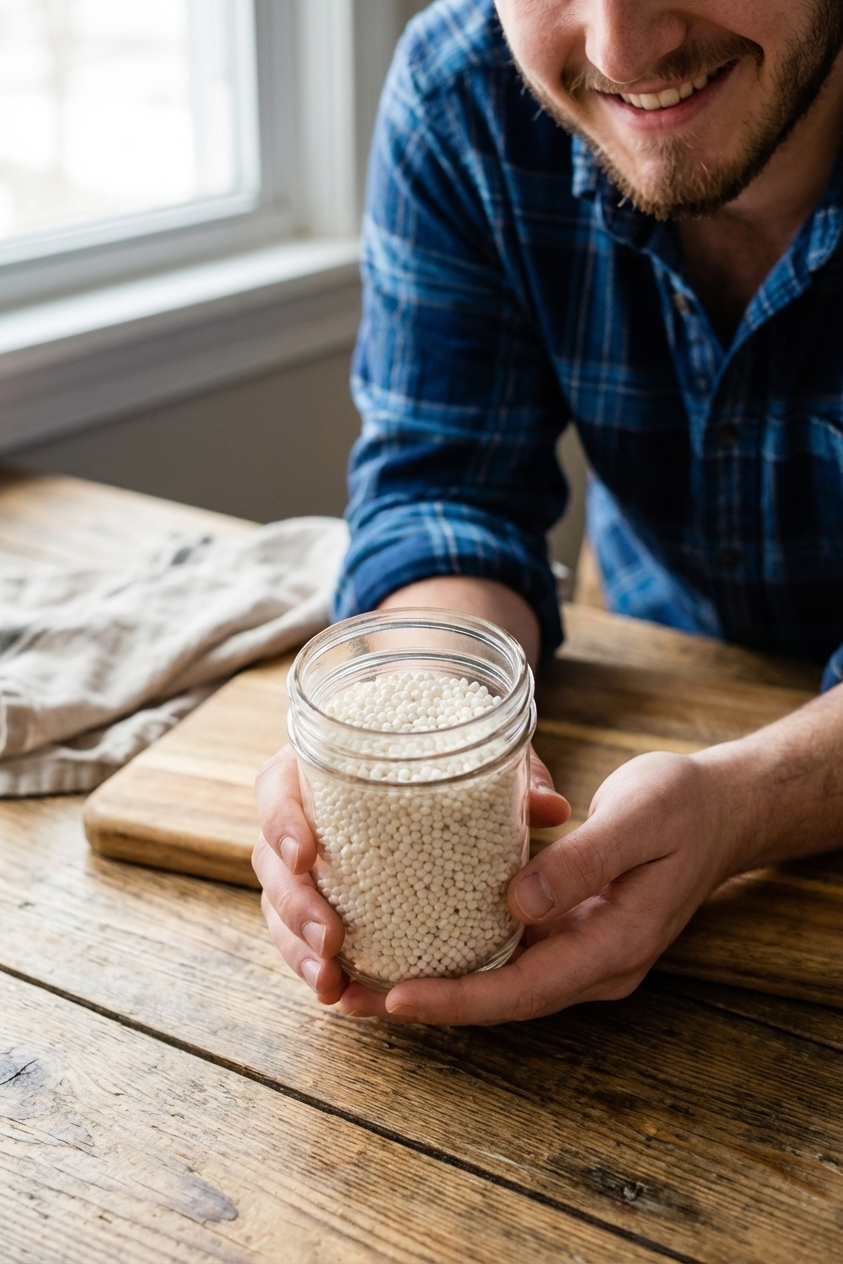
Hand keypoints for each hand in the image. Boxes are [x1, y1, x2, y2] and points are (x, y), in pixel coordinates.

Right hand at [252, 744, 569, 1008]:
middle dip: (294, 905)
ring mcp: (305, 860)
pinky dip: (314, 964)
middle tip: (330, 939)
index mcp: (320, 763)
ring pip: (278, 905)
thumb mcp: (474, 752)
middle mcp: (302, 811)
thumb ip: (509, 775)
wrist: (425, 752)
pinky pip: (301, 934)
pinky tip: (337, 993)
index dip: (282, 820)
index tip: (307, 853)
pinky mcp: (322, 897)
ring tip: (329, 983)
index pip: (277, 786)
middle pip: (270, 858)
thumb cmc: (442, 749)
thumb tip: (552, 808)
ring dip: (296, 947)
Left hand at [353, 750, 739, 1023]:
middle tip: (346, 997)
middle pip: (499, 1000)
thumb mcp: (640, 819)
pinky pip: (503, 955)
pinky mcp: (565, 932)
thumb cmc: (682, 807)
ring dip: (431, 985)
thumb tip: (517, 904)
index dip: (459, 999)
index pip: (525, 989)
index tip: (397, 998)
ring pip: (496, 983)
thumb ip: (584, 861)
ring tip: (355, 978)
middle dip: (425, 1004)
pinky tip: (407, 942)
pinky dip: (453, 956)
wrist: (719, 812)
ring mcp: (579, 953)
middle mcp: (594, 964)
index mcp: (615, 945)